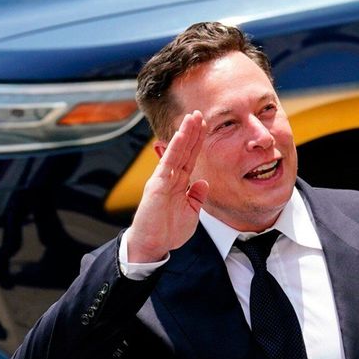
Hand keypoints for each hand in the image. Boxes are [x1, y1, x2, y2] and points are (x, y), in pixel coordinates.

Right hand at [126, 110, 208, 261]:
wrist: (153, 245)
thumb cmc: (168, 231)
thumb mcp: (191, 212)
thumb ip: (197, 196)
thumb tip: (203, 183)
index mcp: (179, 183)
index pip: (190, 158)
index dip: (197, 142)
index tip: (205, 126)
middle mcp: (170, 177)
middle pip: (184, 150)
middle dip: (192, 132)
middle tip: (199, 113)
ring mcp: (163, 179)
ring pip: (176, 151)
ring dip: (185, 133)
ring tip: (192, 117)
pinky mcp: (157, 184)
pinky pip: (168, 162)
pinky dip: (175, 148)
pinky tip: (181, 135)